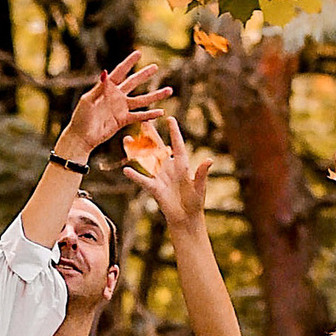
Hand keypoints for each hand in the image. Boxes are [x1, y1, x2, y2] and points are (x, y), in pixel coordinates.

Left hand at [61, 45, 171, 158]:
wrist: (82, 137)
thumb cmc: (81, 117)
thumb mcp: (88, 101)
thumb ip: (99, 88)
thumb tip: (104, 72)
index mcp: (106, 88)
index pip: (120, 72)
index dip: (129, 62)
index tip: (139, 52)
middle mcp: (116, 96)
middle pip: (133, 82)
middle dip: (144, 74)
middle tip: (155, 66)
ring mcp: (120, 108)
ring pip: (141, 100)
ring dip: (154, 95)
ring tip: (169, 90)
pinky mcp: (123, 120)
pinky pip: (139, 116)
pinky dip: (149, 115)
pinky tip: (161, 112)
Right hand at [125, 115, 214, 231]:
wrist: (186, 218)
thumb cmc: (195, 201)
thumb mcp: (200, 187)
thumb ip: (201, 173)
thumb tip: (209, 160)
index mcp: (182, 165)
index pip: (177, 145)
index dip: (174, 132)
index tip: (169, 118)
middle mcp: (169, 168)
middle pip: (158, 148)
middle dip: (151, 135)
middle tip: (144, 121)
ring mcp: (160, 177)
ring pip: (146, 160)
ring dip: (137, 150)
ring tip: (127, 139)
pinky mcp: (154, 188)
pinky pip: (143, 180)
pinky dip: (135, 175)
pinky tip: (126, 169)